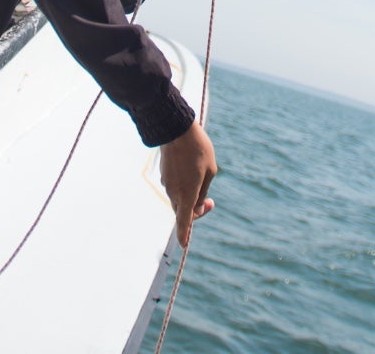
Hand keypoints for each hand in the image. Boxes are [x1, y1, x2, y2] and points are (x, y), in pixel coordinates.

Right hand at [159, 121, 216, 246]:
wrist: (176, 129)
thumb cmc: (198, 150)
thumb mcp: (210, 171)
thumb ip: (204, 190)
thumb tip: (197, 202)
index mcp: (187, 194)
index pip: (184, 221)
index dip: (184, 235)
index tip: (184, 246)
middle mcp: (174, 192)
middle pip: (183, 211)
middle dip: (196, 210)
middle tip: (210, 201)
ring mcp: (167, 184)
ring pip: (179, 198)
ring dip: (190, 196)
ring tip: (202, 177)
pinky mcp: (164, 175)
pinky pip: (174, 187)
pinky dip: (183, 186)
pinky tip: (191, 169)